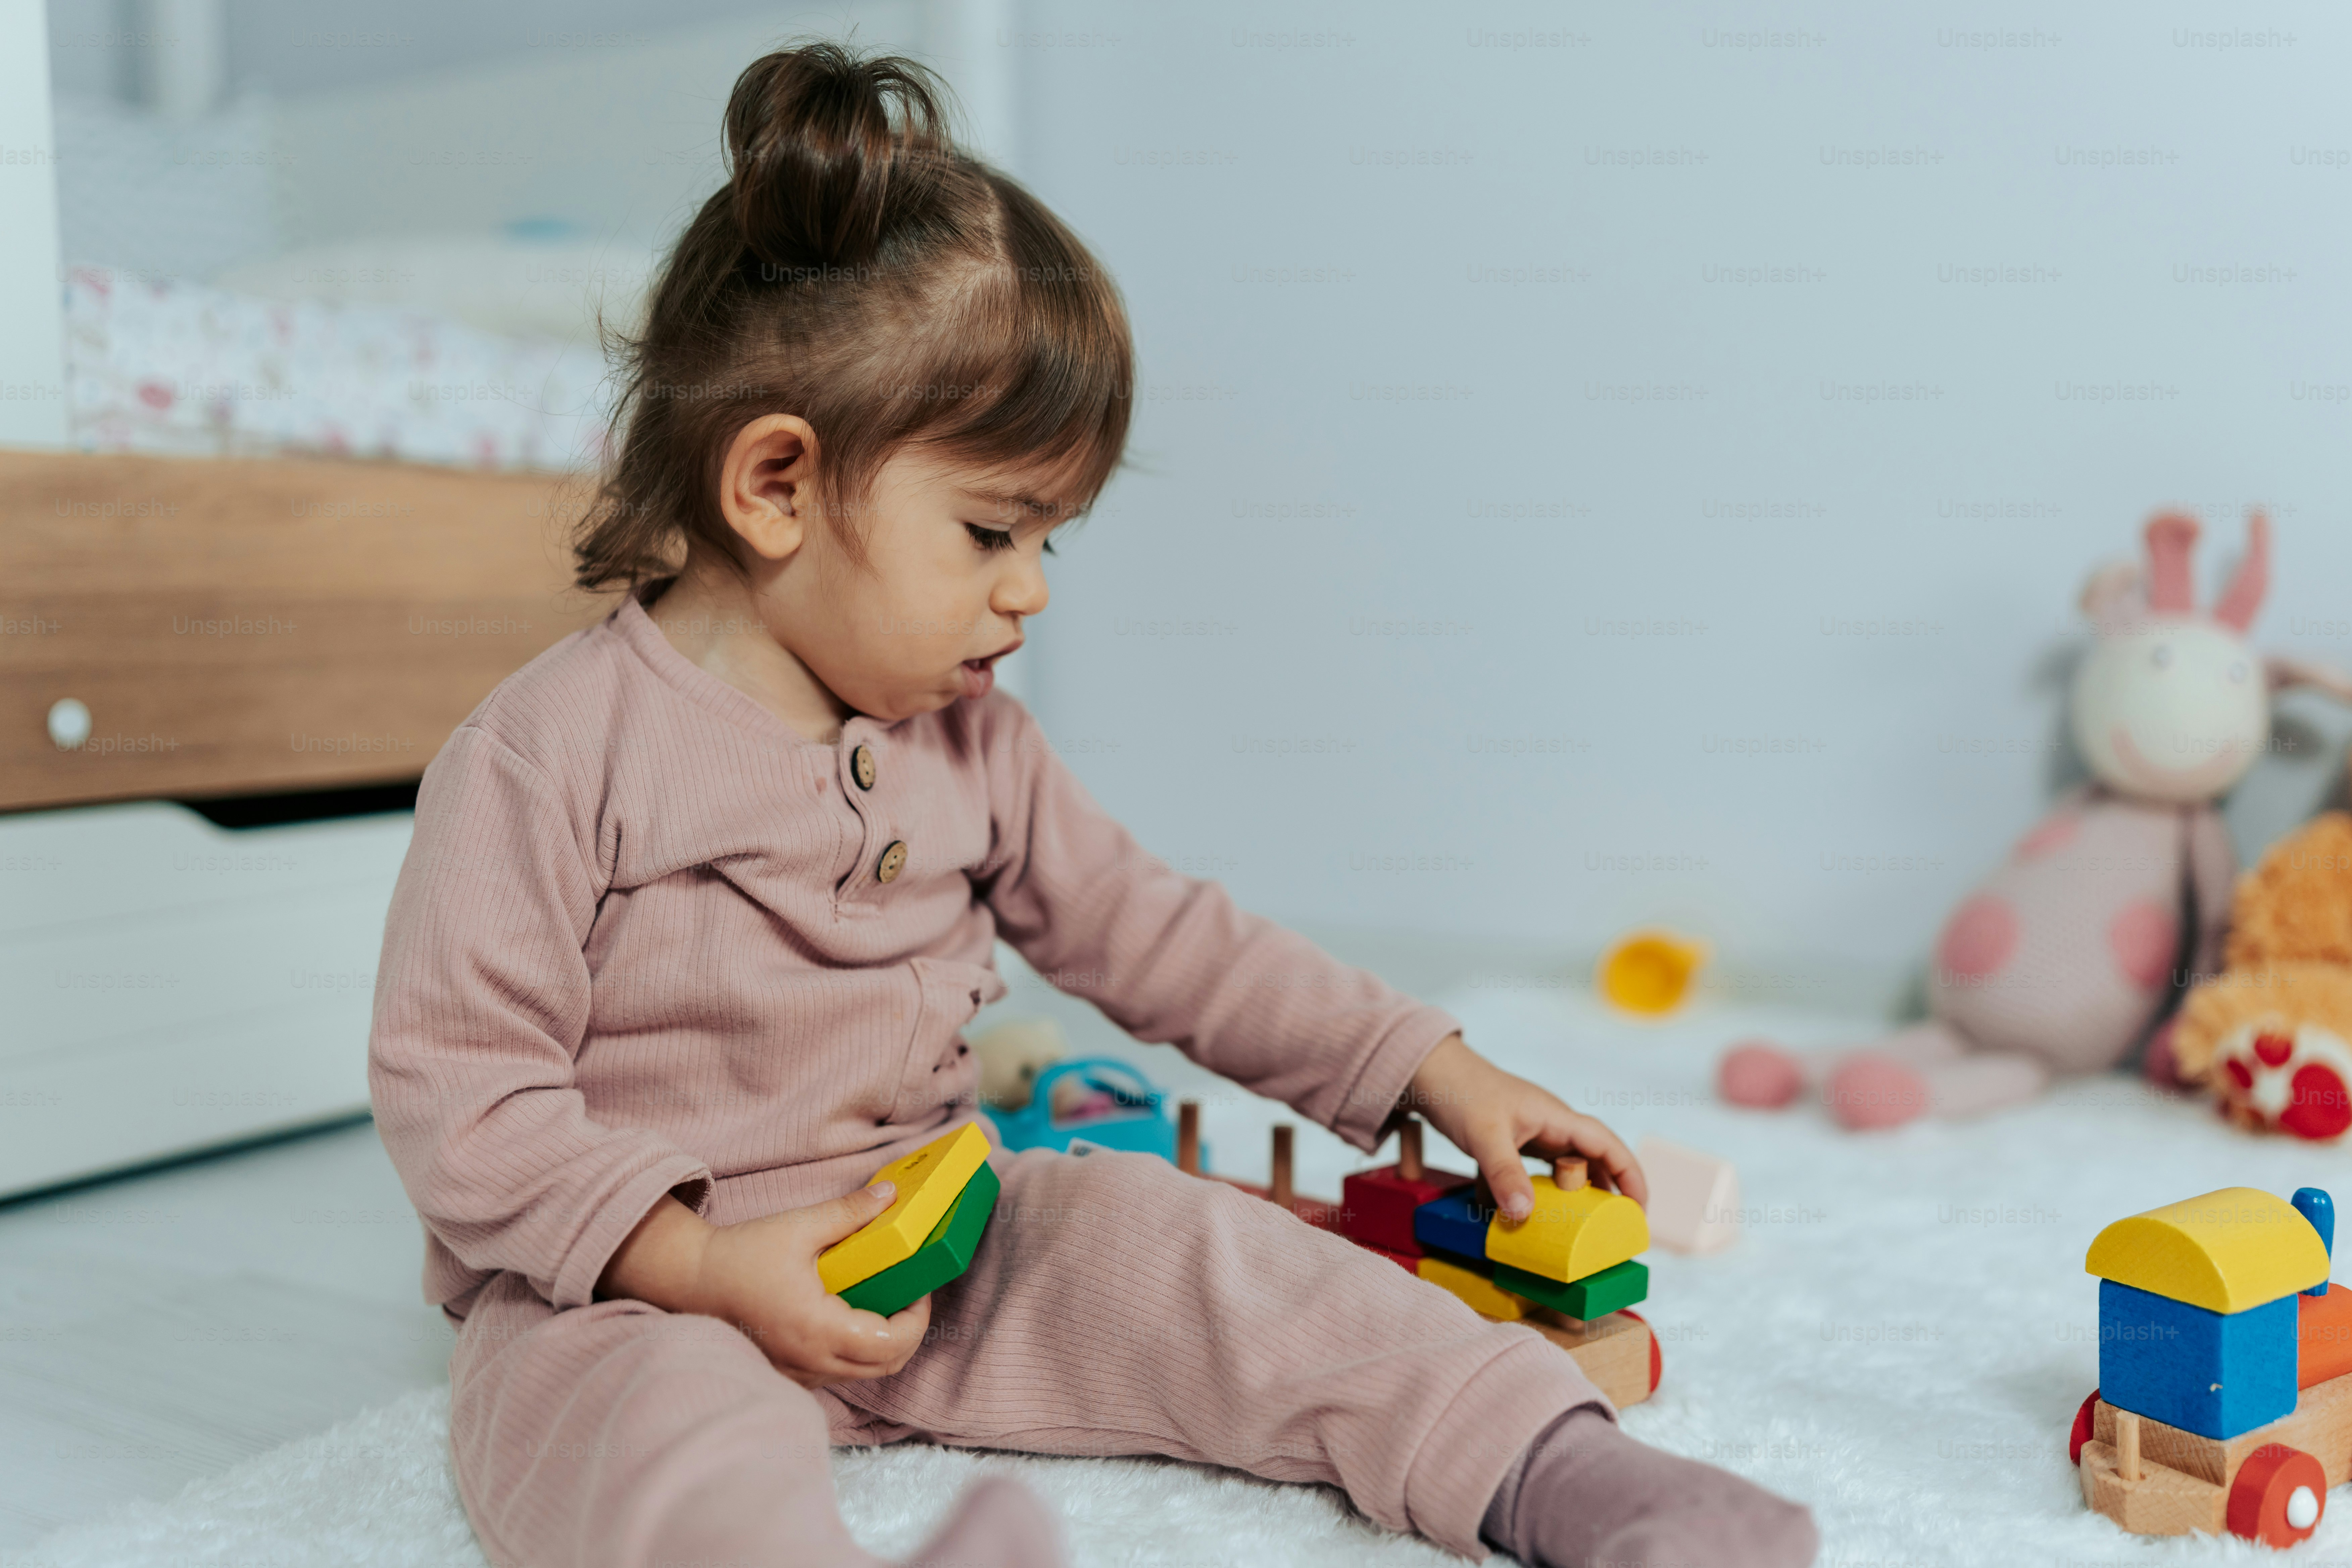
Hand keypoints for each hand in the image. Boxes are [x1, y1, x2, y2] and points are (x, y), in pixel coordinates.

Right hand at [597, 1184, 933, 1388]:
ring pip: (861, 1373)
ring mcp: (798, 1371)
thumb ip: (849, 1212)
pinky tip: (851, 1317)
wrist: (691, 1279)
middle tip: (909, 1296)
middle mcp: (811, 1359)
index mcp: (818, 1327)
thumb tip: (890, 1195)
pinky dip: (855, 1353)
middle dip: (908, 1333)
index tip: (920, 1288)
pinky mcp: (788, 1370)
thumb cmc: (742, 1254)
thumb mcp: (800, 1226)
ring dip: (882, 1344)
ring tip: (883, 1303)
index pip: (890, 1343)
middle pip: (884, 1366)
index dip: (917, 1319)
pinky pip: (837, 1373)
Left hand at [1403, 1033, 1647, 1219]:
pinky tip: (1514, 1217)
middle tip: (1611, 1230)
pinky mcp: (1511, 1144)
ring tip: (1575, 1230)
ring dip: (1569, 1197)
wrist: (1430, 1073)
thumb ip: (1504, 1175)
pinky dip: (1527, 1194)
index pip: (1607, 1145)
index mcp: (1557, 1119)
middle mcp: (1551, 1127)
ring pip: (1562, 1169)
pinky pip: (1530, 1174)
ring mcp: (1531, 1135)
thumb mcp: (1484, 1136)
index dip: (1629, 1175)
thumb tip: (1524, 1216)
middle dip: (1606, 1192)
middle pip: (1592, 1160)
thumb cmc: (1462, 1093)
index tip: (1639, 1209)